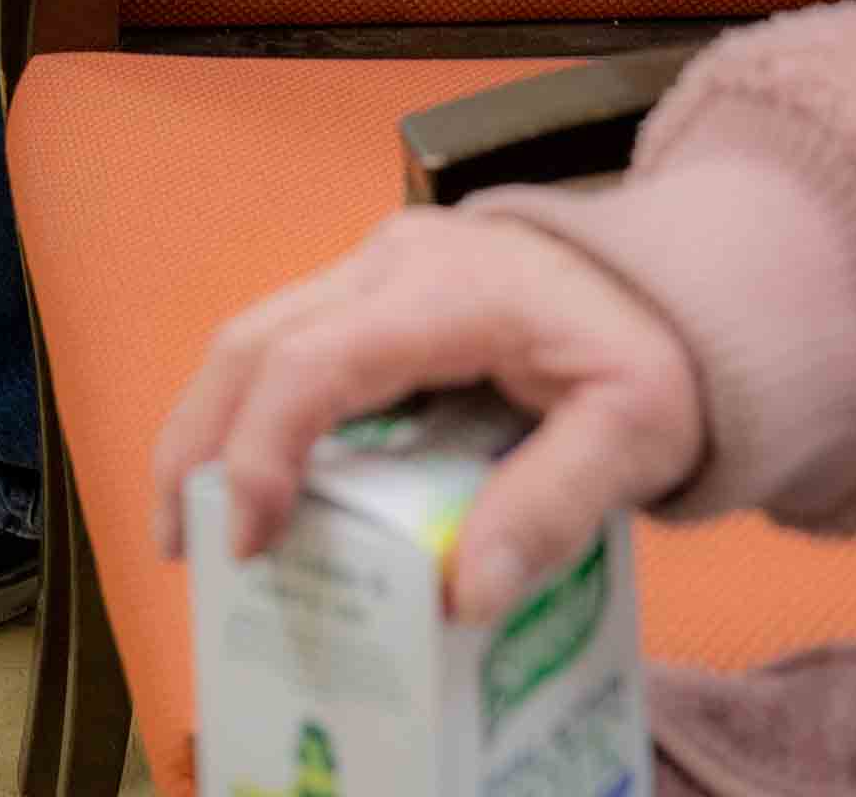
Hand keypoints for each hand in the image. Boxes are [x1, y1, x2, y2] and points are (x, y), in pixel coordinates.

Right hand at [151, 205, 704, 625]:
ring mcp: (377, 265)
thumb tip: (463, 595)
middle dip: (199, 444)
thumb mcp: (637, 435)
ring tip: (193, 526)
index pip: (317, 358)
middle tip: (180, 546)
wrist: (674, 280)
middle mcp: (394, 260)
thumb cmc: (655, 352)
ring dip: (210, 426)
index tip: (248, 542)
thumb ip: (554, 508)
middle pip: (255, 339)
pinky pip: (288, 341)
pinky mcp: (374, 288)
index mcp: (451, 289)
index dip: (263, 449)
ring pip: (255, 333)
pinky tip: (250, 482)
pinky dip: (250, 411)